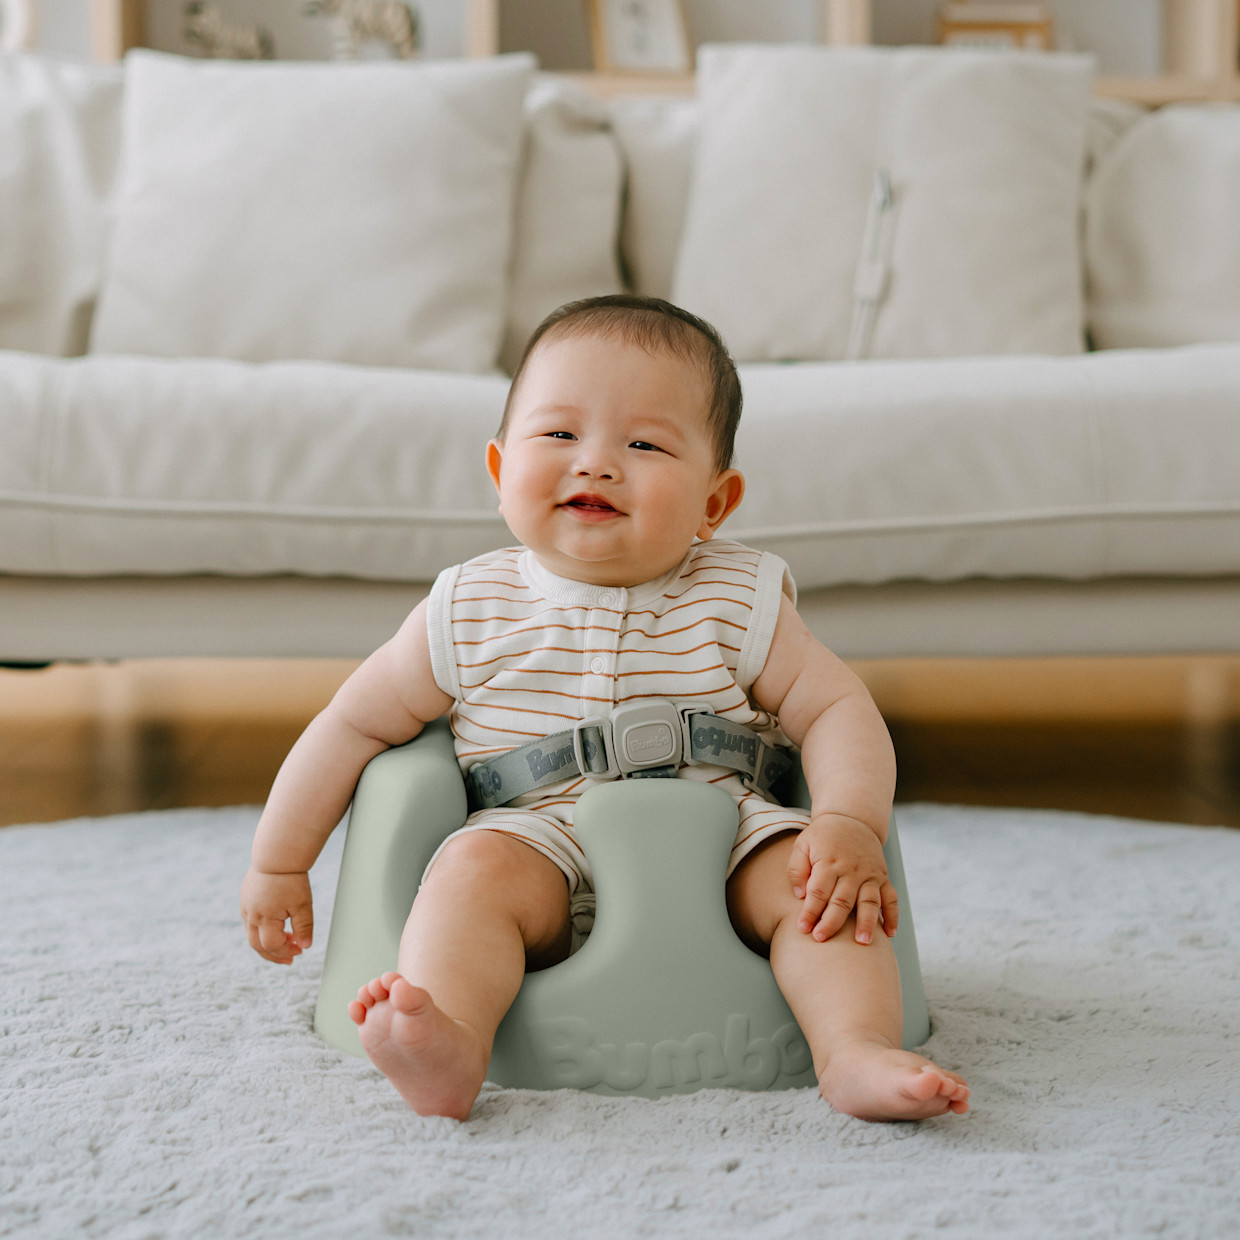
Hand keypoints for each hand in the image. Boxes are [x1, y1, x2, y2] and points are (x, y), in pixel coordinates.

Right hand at [241, 867, 313, 964]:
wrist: (276, 855)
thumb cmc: (291, 879)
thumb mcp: (303, 904)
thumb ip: (304, 927)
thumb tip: (306, 946)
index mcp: (264, 918)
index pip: (272, 946)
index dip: (285, 952)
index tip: (299, 952)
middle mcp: (251, 916)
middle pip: (257, 945)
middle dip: (274, 955)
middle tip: (291, 958)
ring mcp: (246, 908)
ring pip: (252, 935)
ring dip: (268, 944)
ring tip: (287, 943)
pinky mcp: (245, 900)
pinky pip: (251, 923)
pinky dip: (263, 931)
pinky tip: (277, 927)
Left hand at [787, 815, 898, 945]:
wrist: (852, 819)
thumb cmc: (822, 837)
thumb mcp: (802, 845)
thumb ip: (797, 869)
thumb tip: (799, 896)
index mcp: (829, 862)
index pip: (818, 891)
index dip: (810, 911)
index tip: (803, 928)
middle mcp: (851, 870)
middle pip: (842, 900)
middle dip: (832, 922)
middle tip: (821, 939)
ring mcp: (870, 874)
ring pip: (869, 901)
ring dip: (866, 923)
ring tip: (862, 943)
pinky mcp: (882, 877)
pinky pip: (891, 898)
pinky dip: (892, 916)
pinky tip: (889, 934)